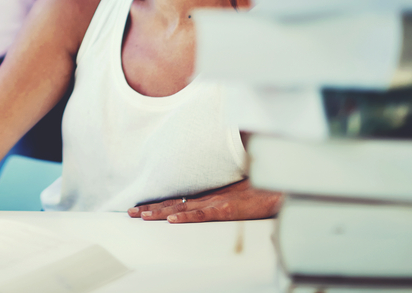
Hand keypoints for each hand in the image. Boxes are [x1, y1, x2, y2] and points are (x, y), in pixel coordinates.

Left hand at [128, 179, 282, 223]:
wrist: (281, 190)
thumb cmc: (262, 192)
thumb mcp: (239, 197)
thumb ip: (225, 202)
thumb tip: (215, 207)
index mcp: (210, 195)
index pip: (178, 200)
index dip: (158, 204)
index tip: (140, 207)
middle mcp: (209, 197)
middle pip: (174, 203)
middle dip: (150, 208)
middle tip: (129, 212)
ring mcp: (217, 202)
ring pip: (182, 208)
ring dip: (160, 213)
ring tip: (141, 216)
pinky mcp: (227, 209)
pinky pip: (203, 214)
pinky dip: (187, 217)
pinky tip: (172, 220)